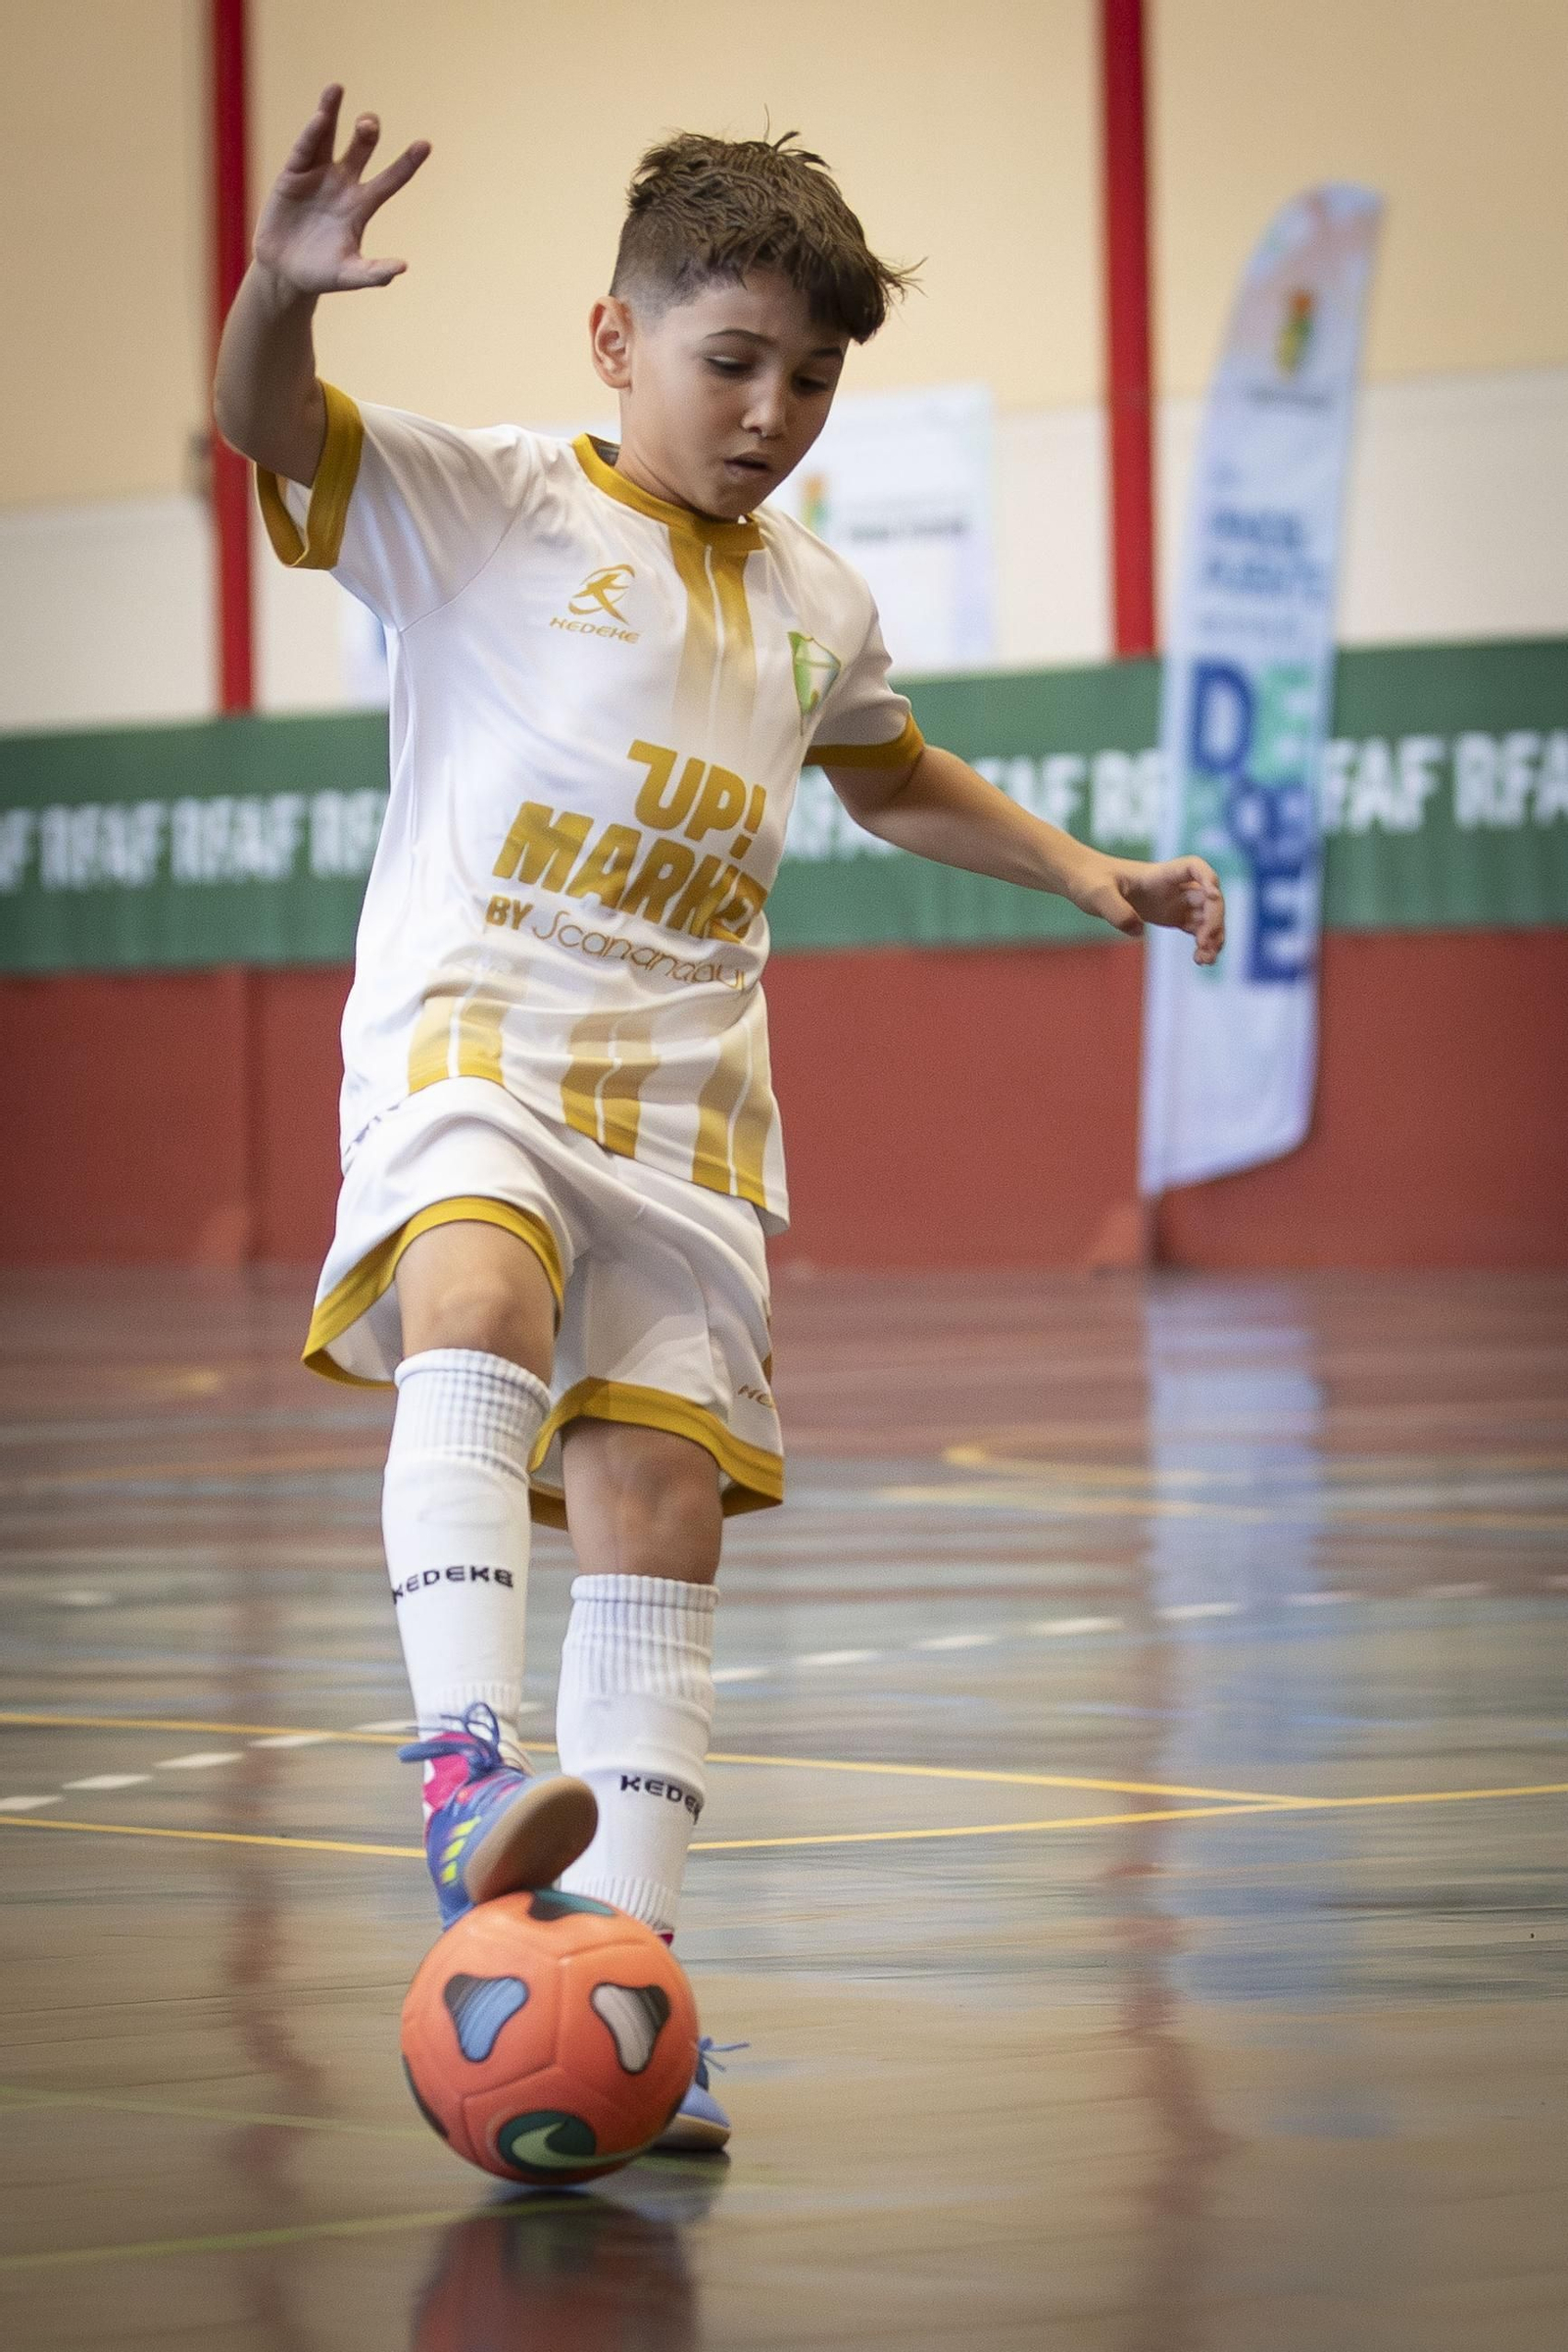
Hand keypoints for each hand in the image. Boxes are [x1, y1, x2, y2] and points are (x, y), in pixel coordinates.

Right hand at [252, 84, 429, 295]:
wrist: (284, 272)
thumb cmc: (320, 273)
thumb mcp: (349, 276)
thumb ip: (373, 273)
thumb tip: (402, 268)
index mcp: (362, 206)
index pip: (391, 180)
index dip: (407, 163)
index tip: (426, 144)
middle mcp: (343, 184)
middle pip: (360, 149)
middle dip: (366, 133)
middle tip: (368, 124)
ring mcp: (317, 176)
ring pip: (328, 137)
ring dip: (331, 113)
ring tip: (337, 88)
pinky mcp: (292, 175)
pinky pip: (303, 150)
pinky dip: (310, 134)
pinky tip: (319, 117)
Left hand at [1071, 852, 1225, 964]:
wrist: (1084, 882)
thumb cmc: (1090, 880)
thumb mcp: (1098, 895)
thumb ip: (1116, 911)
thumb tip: (1138, 930)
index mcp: (1160, 874)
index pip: (1194, 867)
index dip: (1209, 878)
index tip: (1212, 896)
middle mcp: (1173, 886)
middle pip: (1209, 897)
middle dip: (1214, 920)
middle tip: (1204, 945)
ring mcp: (1175, 901)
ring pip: (1207, 916)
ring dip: (1213, 936)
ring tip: (1205, 960)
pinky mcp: (1171, 916)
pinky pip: (1197, 929)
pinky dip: (1203, 944)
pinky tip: (1200, 960)